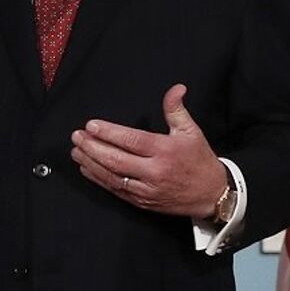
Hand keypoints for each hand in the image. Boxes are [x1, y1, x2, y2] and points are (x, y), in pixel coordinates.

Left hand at [72, 86, 227, 216]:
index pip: (131, 140)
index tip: (91, 125)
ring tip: (76, 151)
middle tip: (77, 137)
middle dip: (92, 147)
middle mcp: (154, 171)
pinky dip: (99, 180)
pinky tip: (87, 169)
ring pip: (112, 176)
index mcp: (165, 151)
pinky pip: (116, 190)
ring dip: (91, 164)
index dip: (108, 133)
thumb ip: (177, 110)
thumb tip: (176, 88)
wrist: (212, 195)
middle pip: (116, 159)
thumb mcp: (192, 131)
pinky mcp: (142, 202)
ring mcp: (146, 189)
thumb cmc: (200, 160)